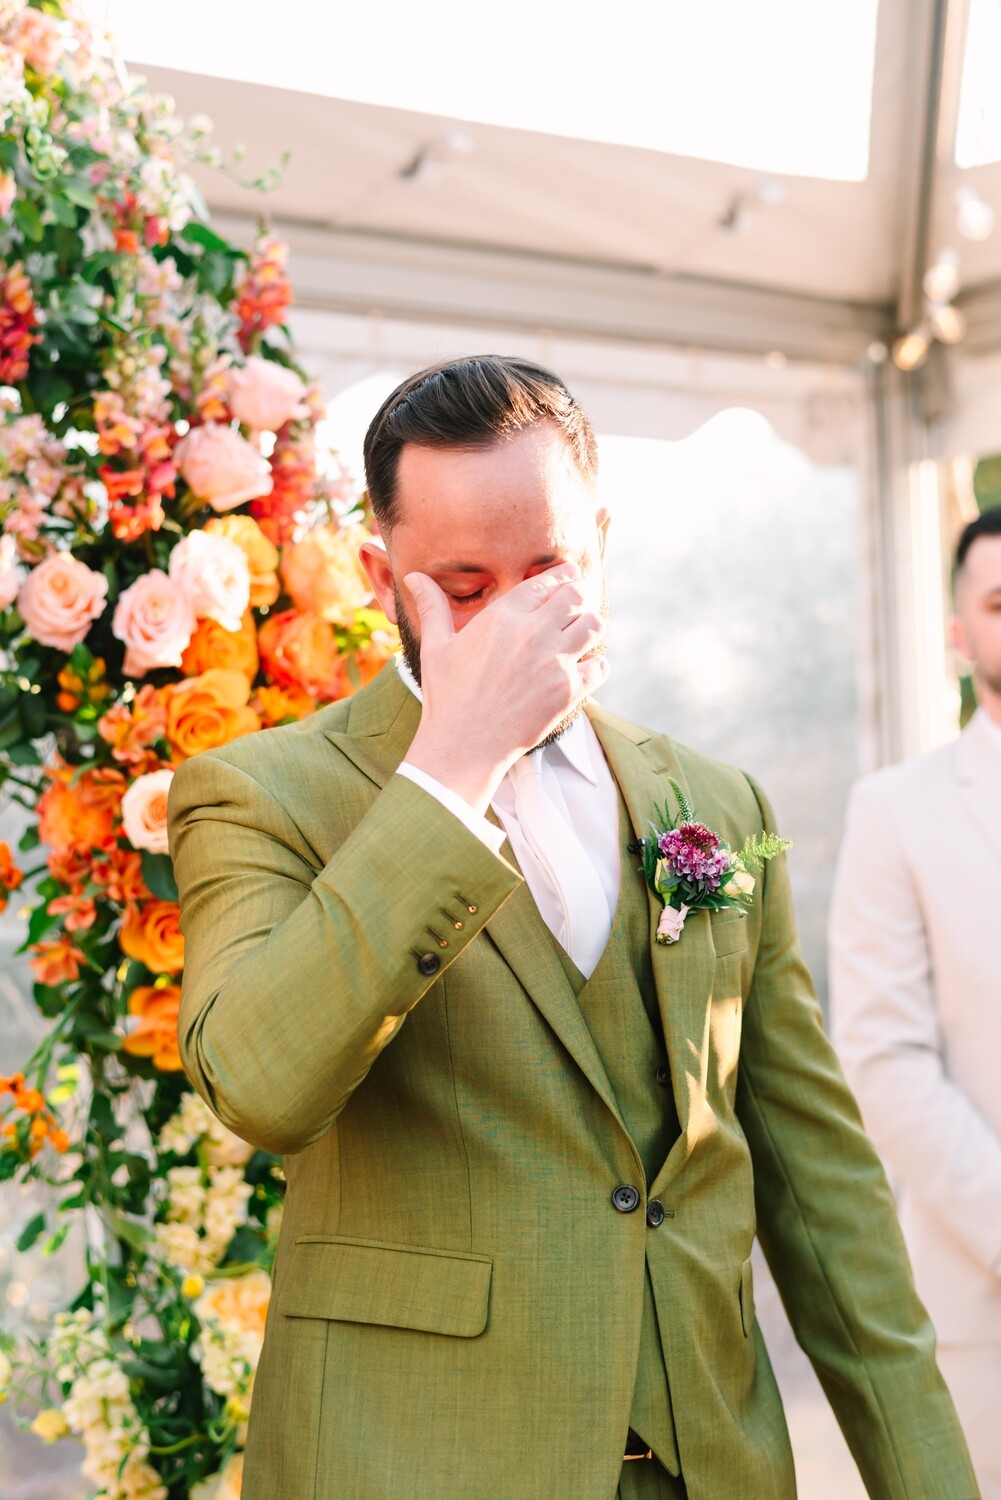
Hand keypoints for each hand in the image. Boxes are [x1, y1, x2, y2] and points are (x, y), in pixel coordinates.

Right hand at [401, 562, 608, 812]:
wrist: (463, 745)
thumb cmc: (447, 697)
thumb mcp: (436, 647)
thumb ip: (433, 607)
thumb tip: (413, 576)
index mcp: (502, 617)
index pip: (545, 582)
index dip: (561, 575)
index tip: (568, 575)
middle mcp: (533, 633)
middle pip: (576, 596)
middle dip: (579, 597)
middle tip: (576, 605)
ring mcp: (554, 662)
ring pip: (594, 626)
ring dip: (589, 627)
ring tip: (580, 635)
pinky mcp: (568, 690)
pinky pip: (600, 666)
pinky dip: (595, 666)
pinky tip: (583, 670)